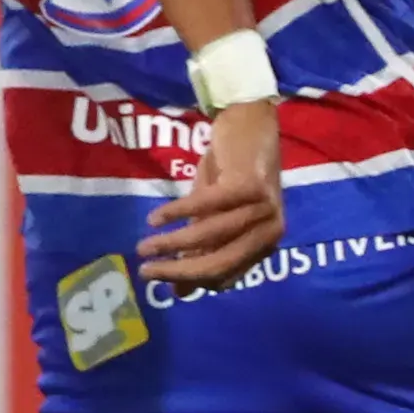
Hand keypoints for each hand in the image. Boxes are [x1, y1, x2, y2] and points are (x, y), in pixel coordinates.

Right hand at [138, 101, 284, 287]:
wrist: (251, 122)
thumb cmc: (232, 172)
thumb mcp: (215, 215)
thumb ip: (201, 249)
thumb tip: (176, 290)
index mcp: (265, 241)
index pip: (227, 274)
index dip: (193, 280)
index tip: (163, 282)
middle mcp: (270, 229)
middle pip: (220, 262)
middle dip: (179, 270)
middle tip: (146, 272)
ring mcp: (262, 207)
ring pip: (210, 235)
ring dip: (171, 243)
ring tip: (143, 246)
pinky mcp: (248, 184)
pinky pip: (205, 206)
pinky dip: (177, 213)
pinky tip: (155, 219)